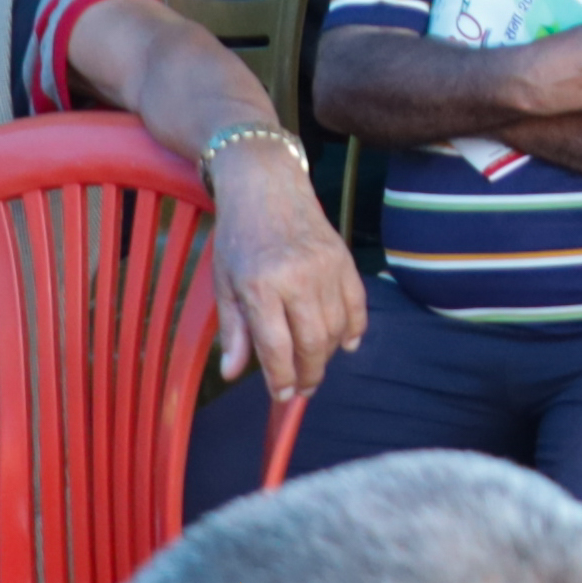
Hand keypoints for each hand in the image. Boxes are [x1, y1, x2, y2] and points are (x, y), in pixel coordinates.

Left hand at [207, 136, 365, 396]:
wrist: (268, 186)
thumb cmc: (238, 236)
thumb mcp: (224, 283)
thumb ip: (233, 330)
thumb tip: (233, 373)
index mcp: (261, 286)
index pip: (277, 346)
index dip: (280, 378)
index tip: (280, 395)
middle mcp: (298, 278)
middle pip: (312, 342)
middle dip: (308, 373)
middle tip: (301, 390)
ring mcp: (326, 267)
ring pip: (337, 327)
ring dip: (328, 355)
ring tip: (315, 368)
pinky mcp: (345, 259)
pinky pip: (357, 303)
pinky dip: (355, 328)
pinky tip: (346, 344)